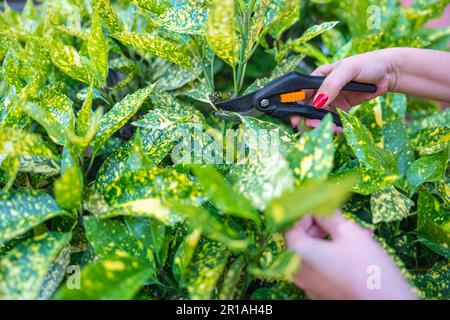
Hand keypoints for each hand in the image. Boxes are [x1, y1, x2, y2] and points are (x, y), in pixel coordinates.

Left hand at [285, 212, 416, 299]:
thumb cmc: (367, 267)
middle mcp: (297, 270)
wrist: (387, 304)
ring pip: (313, 254)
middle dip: (318, 226)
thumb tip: (321, 207)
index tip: (322, 207)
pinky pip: (320, 269)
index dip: (306, 213)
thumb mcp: (349, 231)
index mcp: (298, 253)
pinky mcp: (320, 293)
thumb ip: (329, 216)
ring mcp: (308, 285)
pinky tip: (354, 250)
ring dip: (329, 240)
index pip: (291, 225)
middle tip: (338, 219)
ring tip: (354, 233)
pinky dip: (332, 257)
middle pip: (301, 240)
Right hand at [292, 48, 449, 128]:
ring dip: (323, 124)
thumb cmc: (367, 64)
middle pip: (309, 107)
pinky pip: (334, 119)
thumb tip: (317, 102)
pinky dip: (334, 125)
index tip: (295, 118)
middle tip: (316, 126)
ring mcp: (332, 99)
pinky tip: (339, 129)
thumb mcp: (347, 70)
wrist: (390, 72)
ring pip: (320, 115)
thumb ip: (331, 84)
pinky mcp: (343, 107)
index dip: (295, 105)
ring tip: (332, 129)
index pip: (301, 92)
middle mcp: (323, 88)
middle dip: (310, 118)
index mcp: (319, 77)